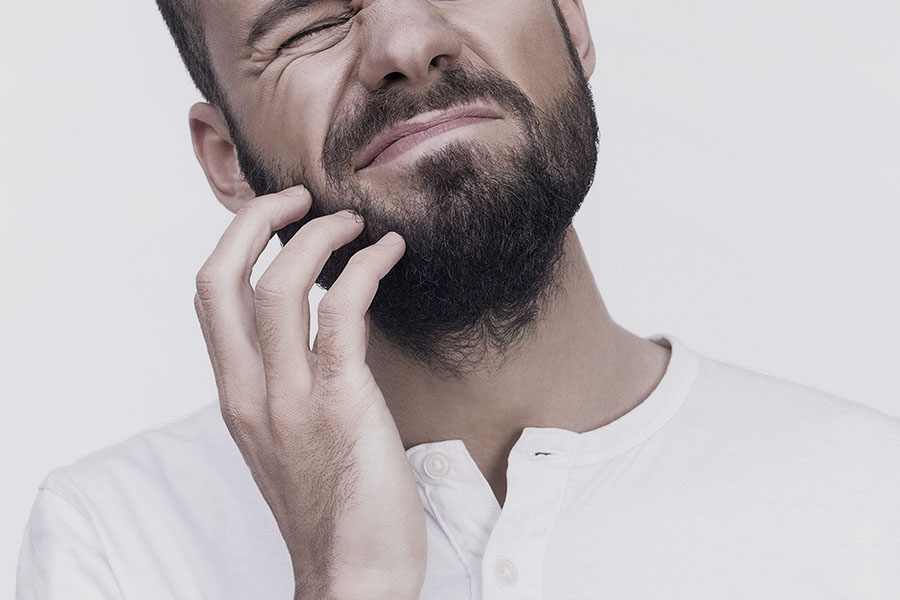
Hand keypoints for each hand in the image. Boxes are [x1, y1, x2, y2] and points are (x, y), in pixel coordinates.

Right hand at [192, 185, 425, 599]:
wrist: (355, 573)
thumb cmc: (330, 505)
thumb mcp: (285, 438)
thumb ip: (282, 382)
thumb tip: (310, 326)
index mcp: (235, 396)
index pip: (209, 298)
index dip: (234, 242)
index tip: (273, 216)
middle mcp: (250, 392)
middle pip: (221, 279)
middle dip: (257, 220)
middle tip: (300, 198)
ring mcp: (291, 400)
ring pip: (281, 288)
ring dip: (320, 237)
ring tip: (355, 223)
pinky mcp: (342, 406)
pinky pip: (343, 317)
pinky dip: (366, 271)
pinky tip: (390, 255)